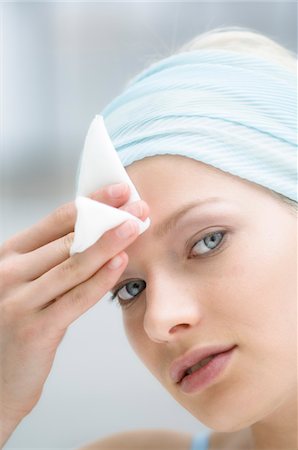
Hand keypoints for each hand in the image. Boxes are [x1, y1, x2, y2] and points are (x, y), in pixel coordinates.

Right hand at [0, 183, 148, 443]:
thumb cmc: (13, 327)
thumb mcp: (25, 285)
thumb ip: (53, 261)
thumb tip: (99, 235)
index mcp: (7, 255)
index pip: (56, 220)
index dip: (91, 202)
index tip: (119, 191)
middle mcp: (8, 273)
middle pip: (68, 238)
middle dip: (108, 220)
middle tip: (138, 207)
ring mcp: (19, 301)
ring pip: (74, 264)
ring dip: (110, 243)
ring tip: (136, 225)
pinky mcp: (35, 329)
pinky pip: (76, 298)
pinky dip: (101, 279)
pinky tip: (120, 262)